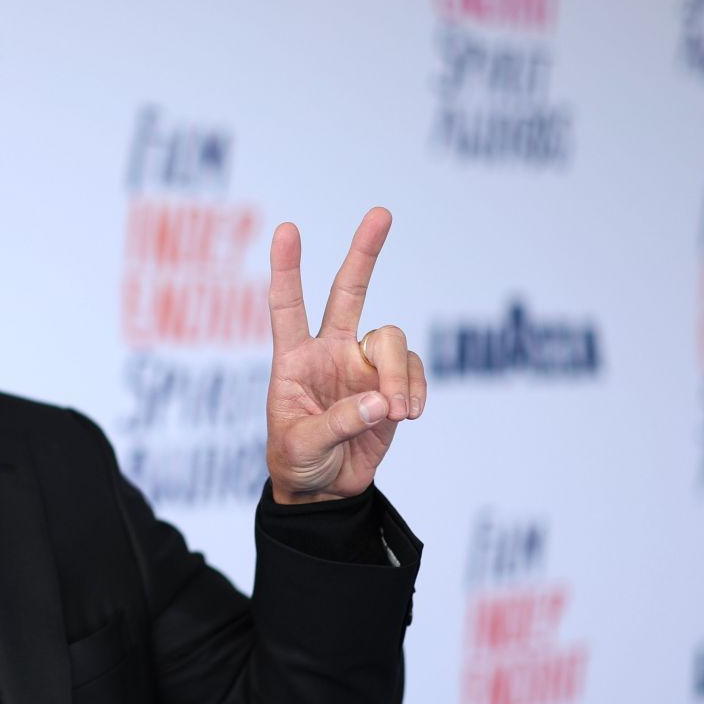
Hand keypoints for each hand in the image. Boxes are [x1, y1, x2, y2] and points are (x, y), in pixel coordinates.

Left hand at [265, 207, 424, 502]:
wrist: (324, 490)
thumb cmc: (298, 462)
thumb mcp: (303, 445)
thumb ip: (338, 422)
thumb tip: (380, 400)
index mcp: (293, 359)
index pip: (287, 307)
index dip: (287, 269)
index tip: (287, 229)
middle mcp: (330, 351)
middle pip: (349, 292)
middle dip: (364, 252)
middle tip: (381, 213)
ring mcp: (363, 365)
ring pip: (392, 340)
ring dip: (398, 377)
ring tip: (395, 414)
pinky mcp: (392, 384)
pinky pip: (414, 370)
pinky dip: (416, 390)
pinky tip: (406, 415)